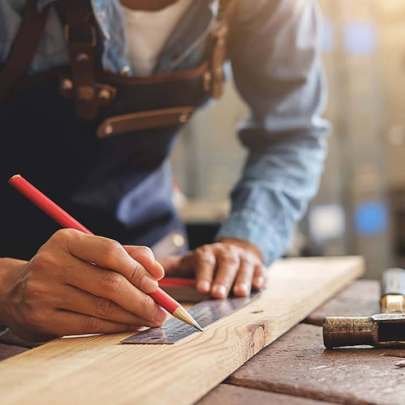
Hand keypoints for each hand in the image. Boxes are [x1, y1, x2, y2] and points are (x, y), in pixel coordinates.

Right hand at [0, 229, 166, 340]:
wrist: (16, 290)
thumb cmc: (66, 267)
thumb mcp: (89, 252)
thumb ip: (127, 255)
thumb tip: (157, 271)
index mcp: (67, 240)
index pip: (110, 252)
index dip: (138, 269)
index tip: (157, 283)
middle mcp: (53, 263)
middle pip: (109, 283)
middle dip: (142, 299)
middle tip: (161, 310)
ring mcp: (45, 292)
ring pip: (102, 307)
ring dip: (133, 316)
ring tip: (151, 319)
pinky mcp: (43, 318)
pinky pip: (89, 325)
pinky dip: (115, 327)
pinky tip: (130, 326)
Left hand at [162, 239, 265, 298]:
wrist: (234, 250)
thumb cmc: (207, 262)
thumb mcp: (190, 262)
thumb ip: (173, 268)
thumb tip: (150, 275)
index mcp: (207, 253)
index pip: (205, 261)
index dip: (204, 274)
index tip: (201, 288)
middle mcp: (226, 253)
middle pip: (225, 264)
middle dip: (222, 279)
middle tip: (218, 295)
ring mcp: (243, 259)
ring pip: (244, 267)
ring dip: (242, 280)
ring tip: (239, 294)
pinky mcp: (258, 265)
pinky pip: (260, 270)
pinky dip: (260, 278)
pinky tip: (259, 286)